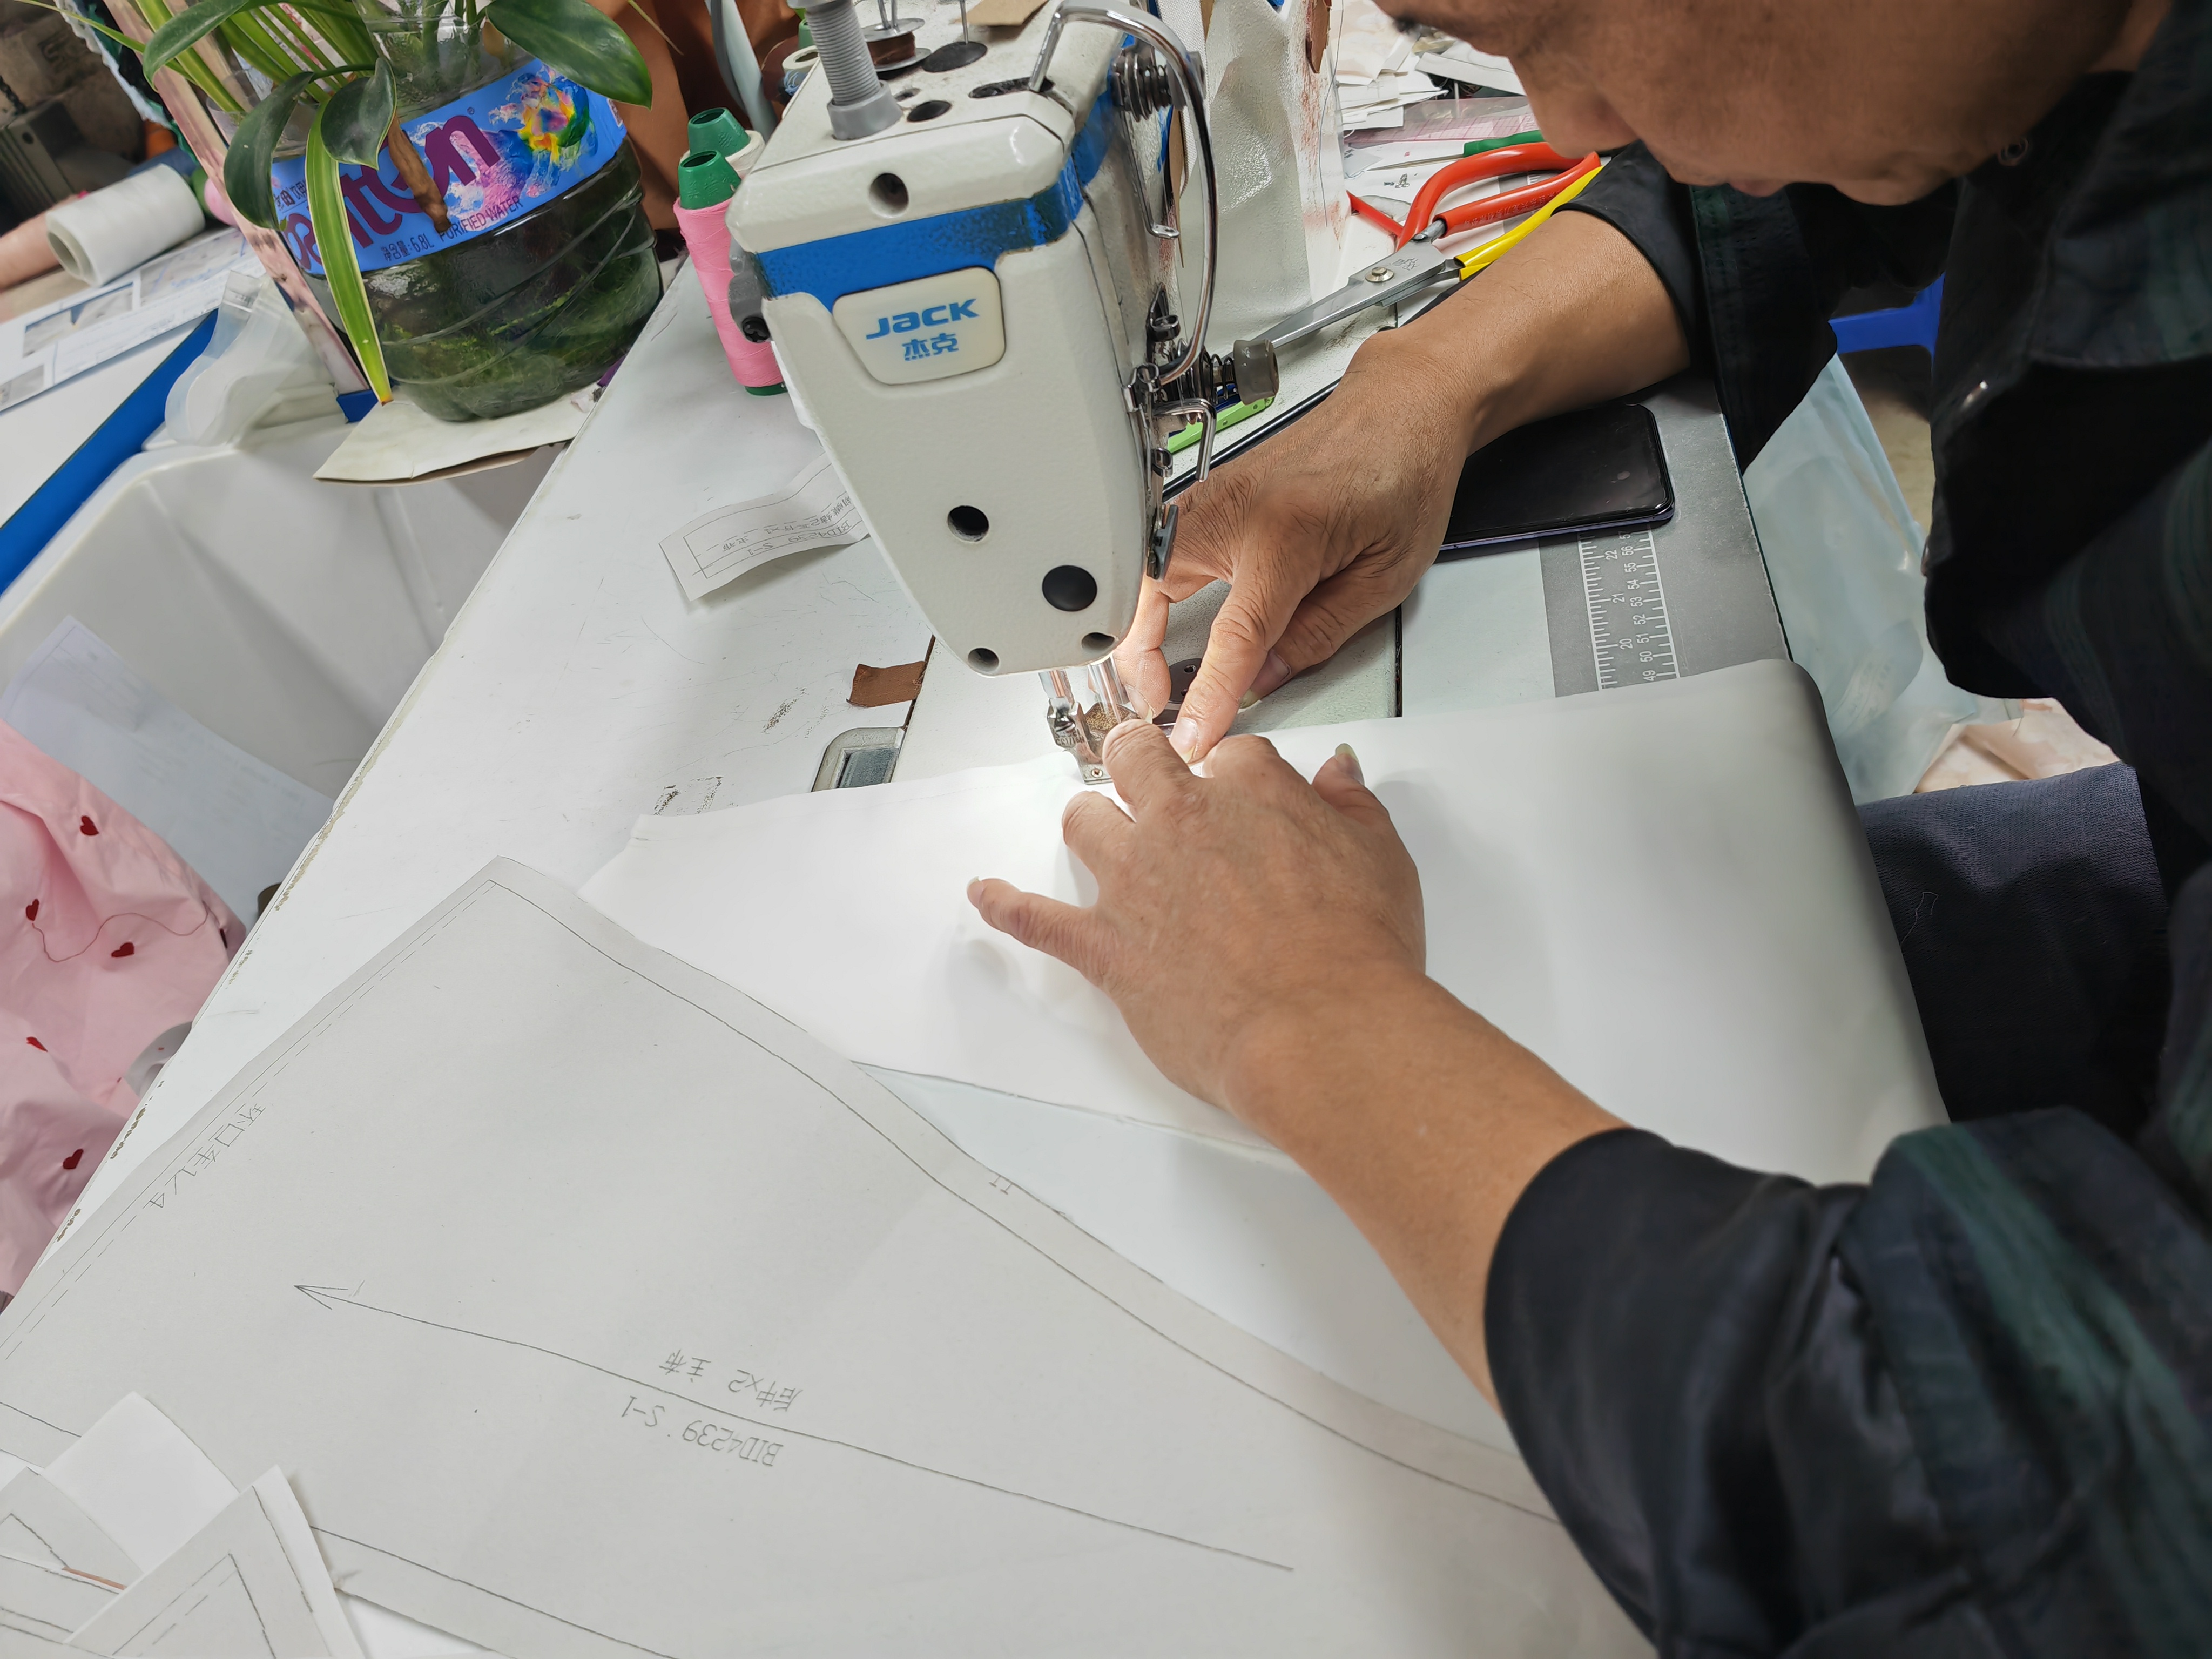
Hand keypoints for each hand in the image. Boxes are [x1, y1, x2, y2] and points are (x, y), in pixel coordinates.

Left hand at [967, 721, 1423, 1119]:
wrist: (1320, 1029)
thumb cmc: (1356, 952)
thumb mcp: (1380, 858)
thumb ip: (1350, 806)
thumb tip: (1338, 772)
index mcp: (1250, 790)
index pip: (1229, 755)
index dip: (1233, 778)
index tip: (1240, 798)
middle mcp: (1181, 821)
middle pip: (1136, 761)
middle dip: (1139, 764)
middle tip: (1144, 777)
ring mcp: (1135, 882)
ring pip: (1084, 821)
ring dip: (1091, 822)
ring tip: (1099, 832)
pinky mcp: (1106, 946)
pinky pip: (1036, 919)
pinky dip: (1005, 904)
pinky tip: (986, 894)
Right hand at [1115, 323, 1478, 758]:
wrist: (1401, 407)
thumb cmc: (1404, 472)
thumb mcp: (1381, 578)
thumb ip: (1318, 636)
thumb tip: (1264, 680)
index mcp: (1285, 533)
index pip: (1234, 637)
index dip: (1208, 696)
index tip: (1191, 736)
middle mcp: (1236, 509)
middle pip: (1152, 592)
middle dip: (1138, 656)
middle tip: (1154, 703)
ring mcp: (1215, 495)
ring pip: (1143, 570)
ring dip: (1139, 626)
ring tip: (1156, 675)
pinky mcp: (1210, 493)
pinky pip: (1158, 550)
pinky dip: (1149, 595)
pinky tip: (1161, 626)